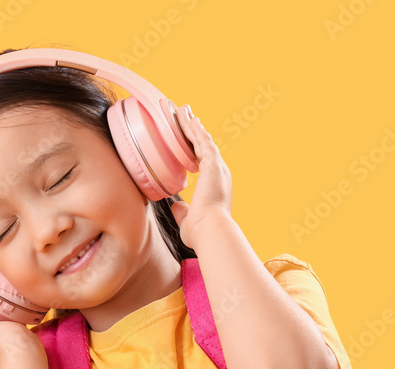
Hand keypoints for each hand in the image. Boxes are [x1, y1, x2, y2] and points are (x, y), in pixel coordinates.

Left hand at [170, 105, 232, 249]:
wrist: (210, 231)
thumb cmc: (200, 232)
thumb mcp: (188, 220)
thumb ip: (183, 212)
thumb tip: (175, 206)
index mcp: (215, 185)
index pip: (204, 160)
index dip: (195, 148)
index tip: (188, 138)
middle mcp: (219, 173)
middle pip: (205, 146)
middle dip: (195, 131)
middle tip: (186, 116)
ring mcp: (218, 167)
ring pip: (203, 140)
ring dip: (193, 125)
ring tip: (183, 110)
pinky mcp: (213, 164)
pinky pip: (202, 141)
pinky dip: (194, 129)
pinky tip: (187, 118)